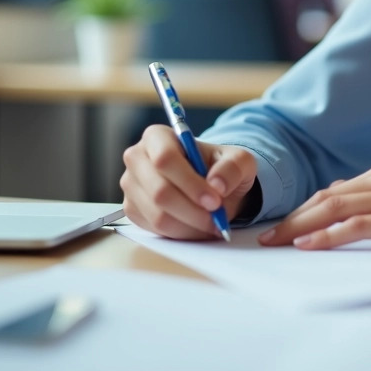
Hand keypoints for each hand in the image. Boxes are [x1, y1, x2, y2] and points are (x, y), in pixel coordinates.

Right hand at [120, 125, 257, 239]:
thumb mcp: (239, 161)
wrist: (211, 185)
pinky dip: (182, 233)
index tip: (214, 200)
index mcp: (157, 136)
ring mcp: (131, 186)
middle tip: (217, 217)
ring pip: (158, 215)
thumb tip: (217, 184)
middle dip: (192, 210)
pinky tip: (197, 225)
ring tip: (212, 222)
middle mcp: (137, 159)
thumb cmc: (220, 167)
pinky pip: (155, 230)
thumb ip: (233, 167)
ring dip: (190, 225)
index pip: (165, 159)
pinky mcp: (132, 210)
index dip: (190, 183)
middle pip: (159, 191)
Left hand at [258, 158, 370, 249]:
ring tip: (274, 243)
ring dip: (300, 227)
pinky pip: (360, 225)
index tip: (280, 227)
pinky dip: (329, 234)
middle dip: (292, 218)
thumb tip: (359, 215)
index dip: (304, 209)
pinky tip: (310, 244)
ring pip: (336, 207)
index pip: (336, 190)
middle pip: (327, 197)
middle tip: (263, 238)